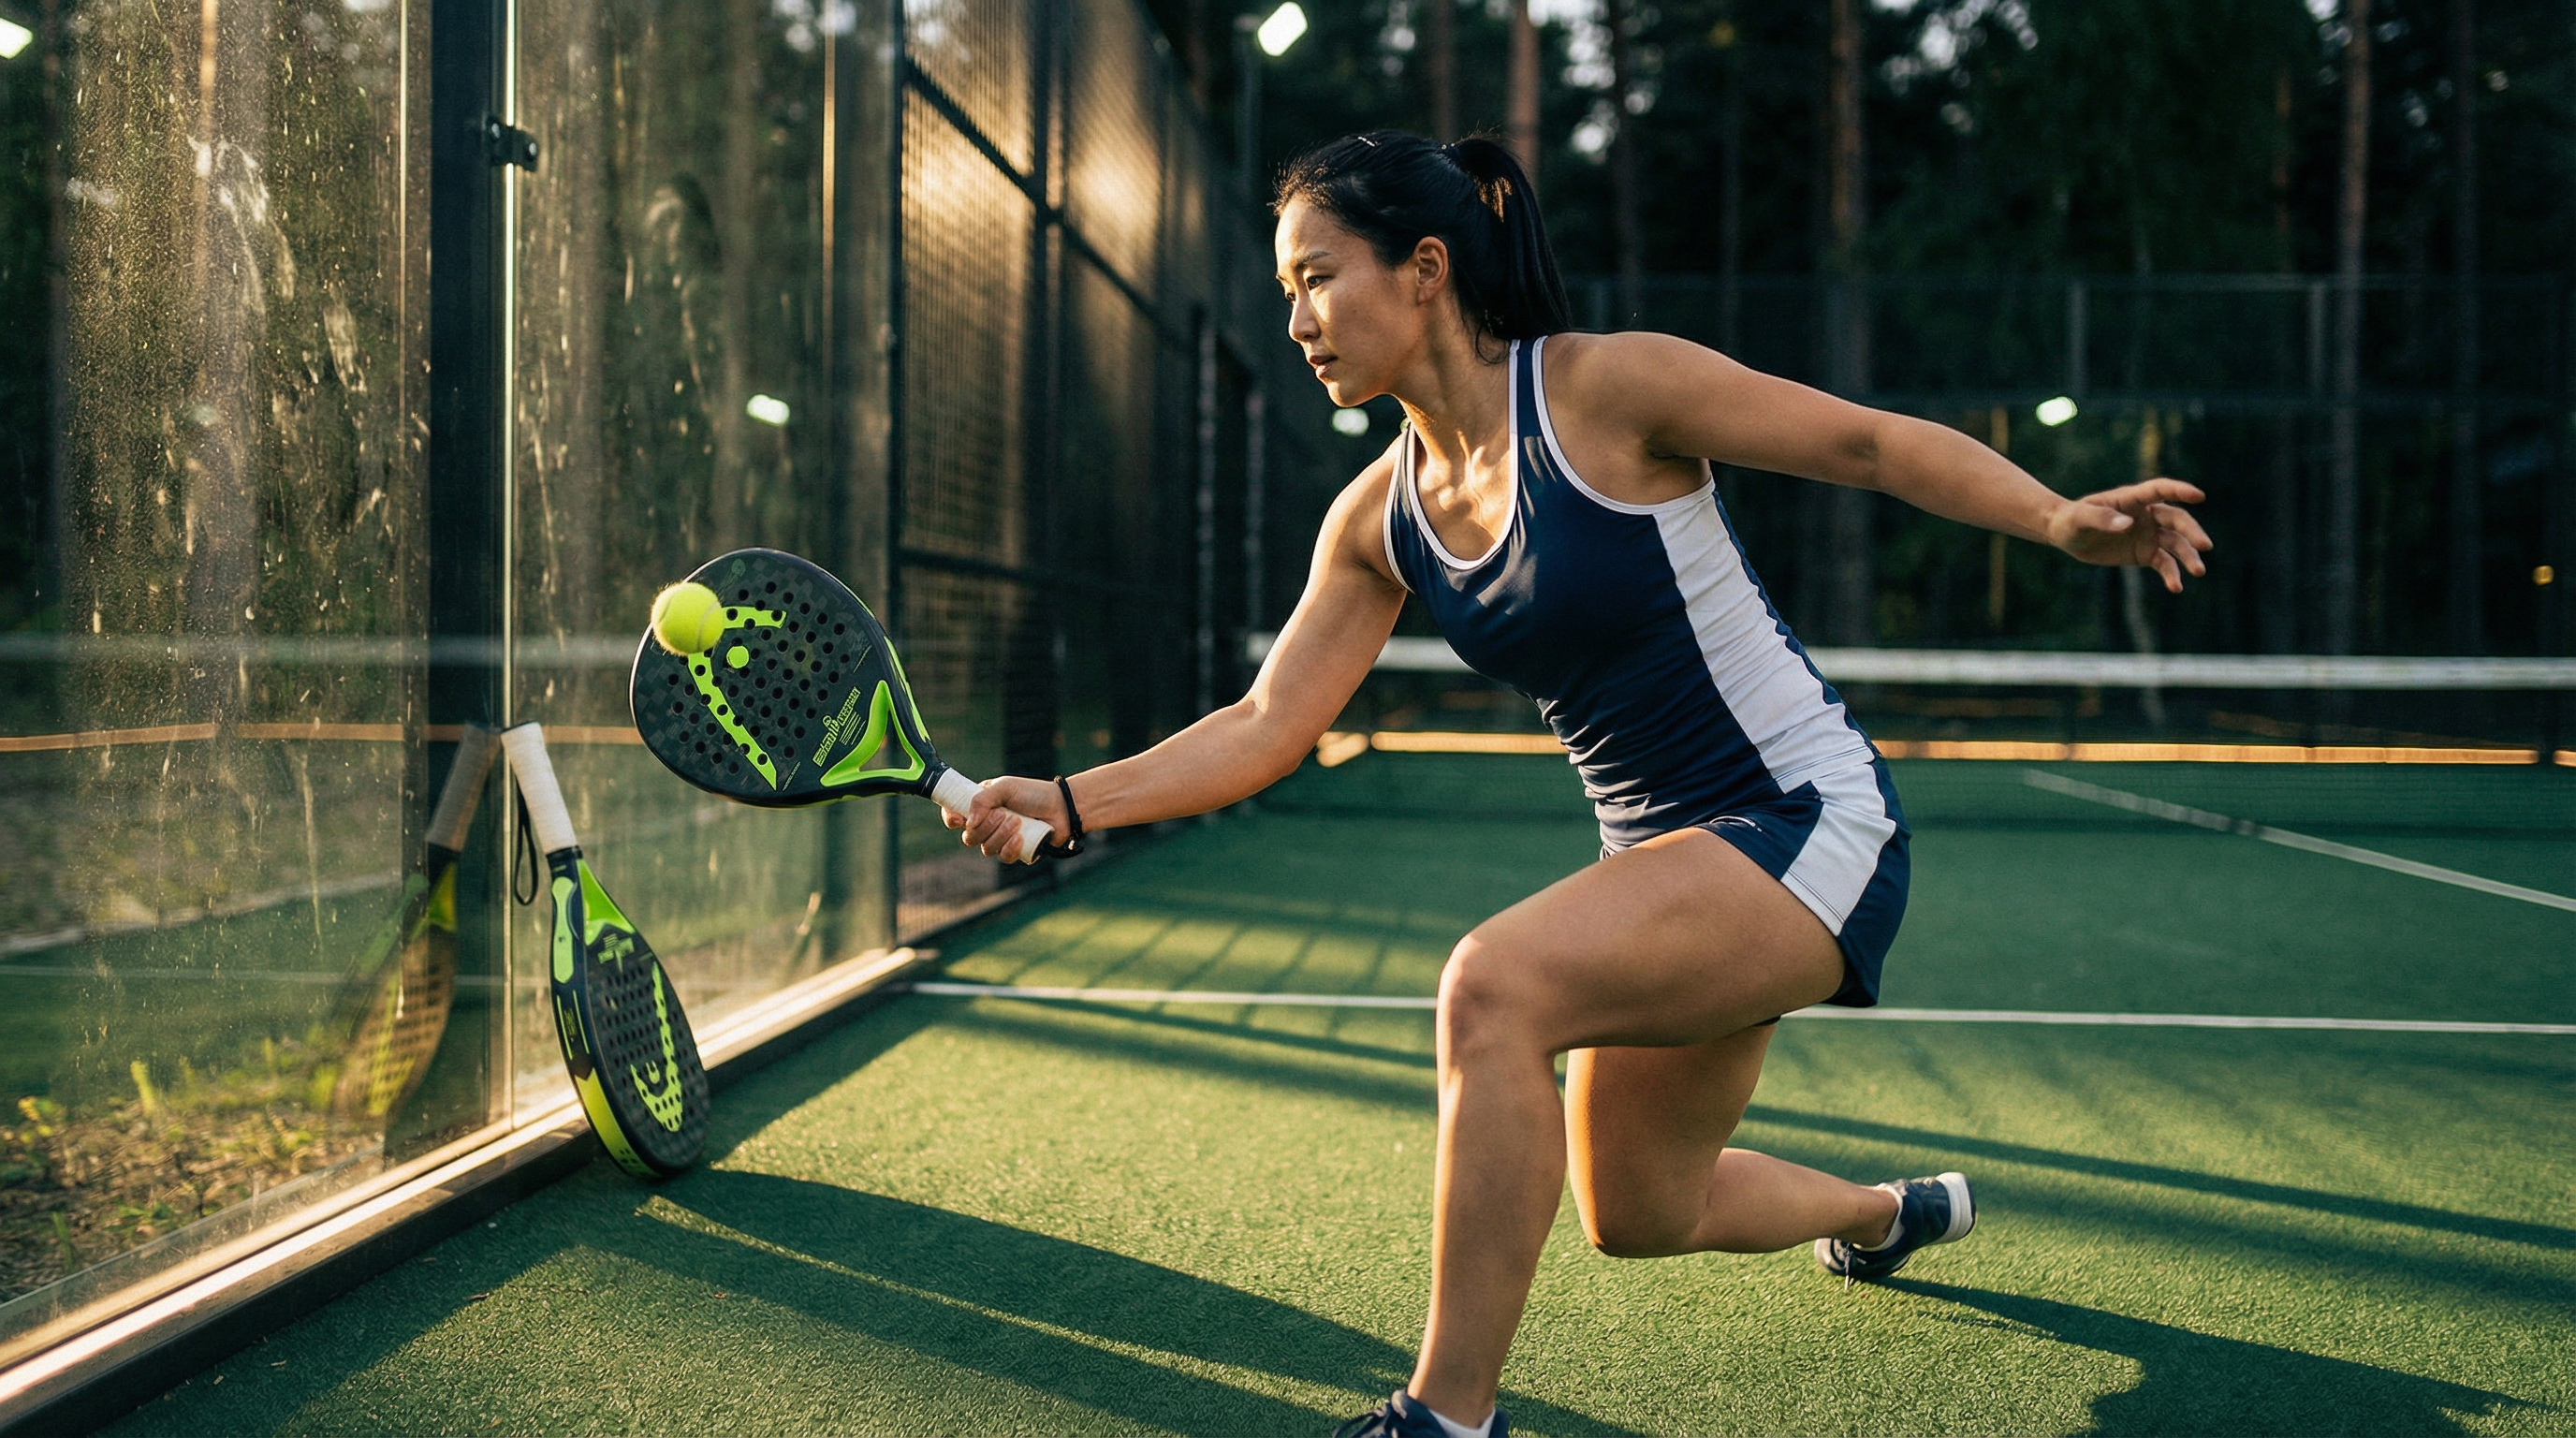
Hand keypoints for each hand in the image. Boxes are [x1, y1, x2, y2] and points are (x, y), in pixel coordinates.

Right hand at [943, 774, 1070, 861]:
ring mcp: (1001, 840)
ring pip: (986, 849)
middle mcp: (988, 825)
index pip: (955, 817)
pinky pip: (1003, 857)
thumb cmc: (1033, 793)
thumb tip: (969, 823)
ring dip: (1001, 835)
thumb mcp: (1005, 787)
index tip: (958, 818)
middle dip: (985, 827)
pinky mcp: (1015, 852)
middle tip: (1003, 813)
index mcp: (981, 807)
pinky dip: (1010, 847)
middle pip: (969, 838)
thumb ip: (982, 800)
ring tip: (1018, 821)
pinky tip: (1021, 837)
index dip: (951, 819)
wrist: (1061, 806)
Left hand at [2047, 478, 2212, 592]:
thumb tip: (2128, 524)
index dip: (2180, 491)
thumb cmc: (2071, 519)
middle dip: (2191, 532)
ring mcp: (2148, 534)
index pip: (2160, 490)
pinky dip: (2171, 574)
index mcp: (2132, 499)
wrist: (2065, 534)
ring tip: (2198, 572)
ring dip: (2188, 557)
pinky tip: (2176, 587)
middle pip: (2176, 519)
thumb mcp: (2081, 518)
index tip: (2199, 496)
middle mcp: (2146, 515)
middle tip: (2205, 546)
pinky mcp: (2145, 553)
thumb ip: (2102, 518)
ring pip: (2175, 544)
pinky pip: (2163, 563)